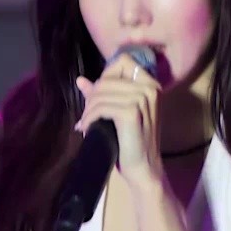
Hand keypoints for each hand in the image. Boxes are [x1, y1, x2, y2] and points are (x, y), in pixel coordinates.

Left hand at [75, 52, 162, 186]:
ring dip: (89, 109)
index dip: (106, 75)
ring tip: (86, 123)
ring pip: (101, 93)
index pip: (123, 62)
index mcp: (150, 83)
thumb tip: (80, 80)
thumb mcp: (118, 112)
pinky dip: (90, 117)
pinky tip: (88, 128)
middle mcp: (149, 87)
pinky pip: (101, 107)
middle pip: (107, 78)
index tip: (99, 95)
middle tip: (87, 115)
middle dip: (93, 96)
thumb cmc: (131, 140)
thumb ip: (101, 94)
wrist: (143, 168)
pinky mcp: (131, 112)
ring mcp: (142, 98)